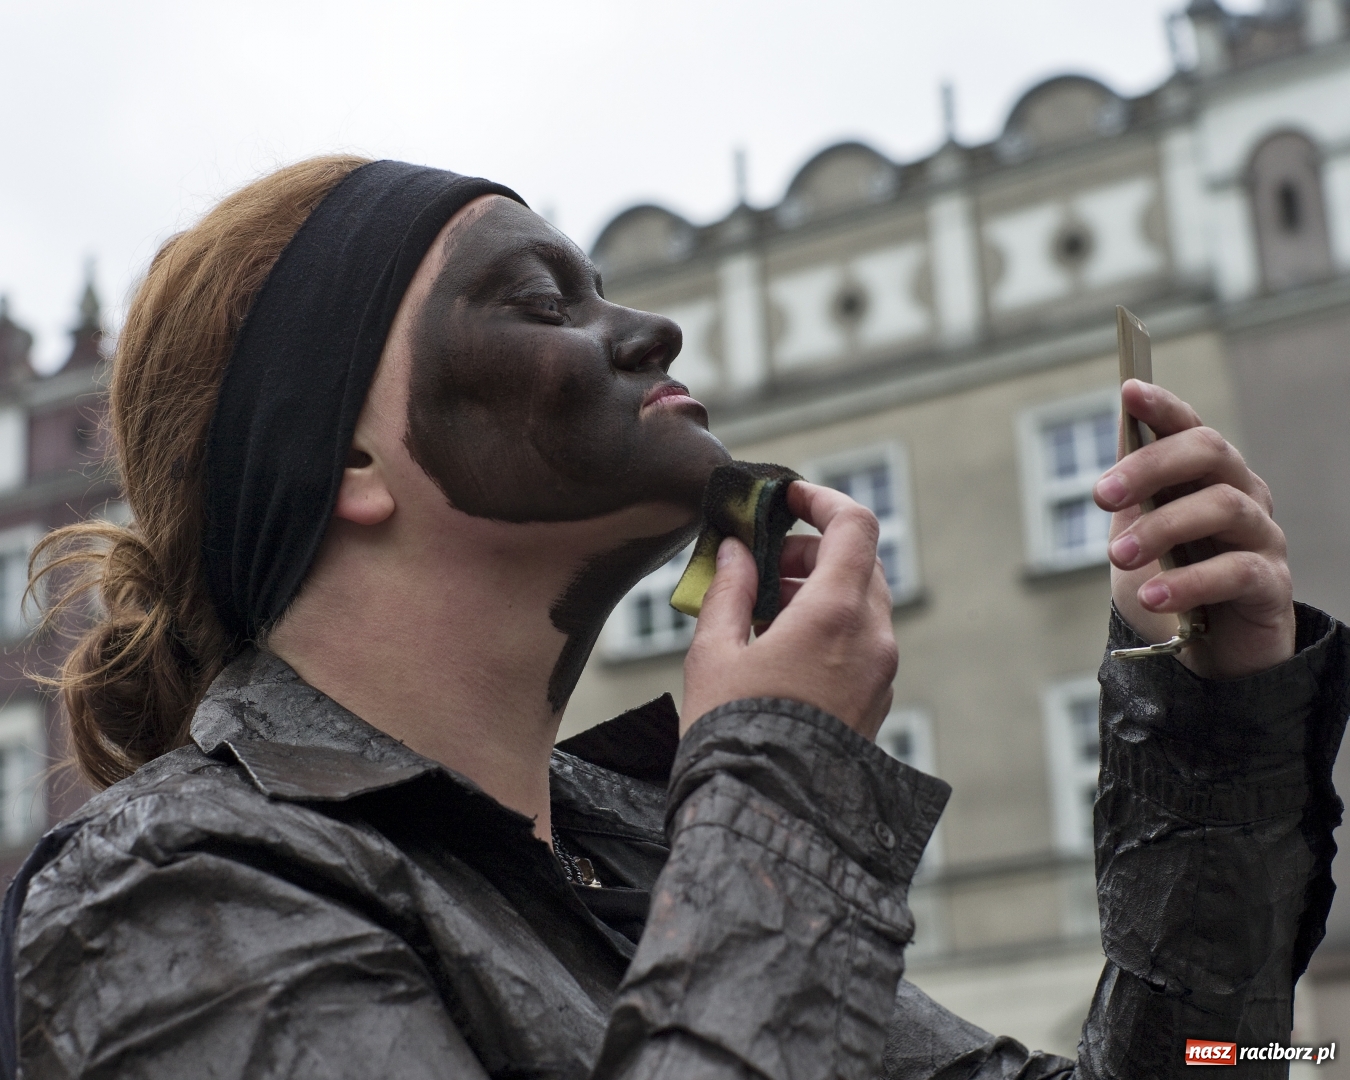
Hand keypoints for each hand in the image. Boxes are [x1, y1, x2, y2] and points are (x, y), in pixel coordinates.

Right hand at [681, 482, 896, 738]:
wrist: (769, 815)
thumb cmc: (735, 733)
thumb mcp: (715, 651)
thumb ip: (729, 589)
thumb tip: (735, 549)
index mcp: (837, 613)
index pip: (854, 525)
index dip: (822, 499)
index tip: (788, 497)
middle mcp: (873, 637)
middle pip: (859, 561)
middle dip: (811, 550)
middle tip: (761, 561)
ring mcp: (882, 671)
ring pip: (863, 601)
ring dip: (819, 587)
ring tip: (764, 608)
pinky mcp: (878, 699)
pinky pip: (863, 639)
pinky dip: (831, 622)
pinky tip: (784, 645)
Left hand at [1093, 380, 1293, 678]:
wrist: (1203, 654)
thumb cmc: (1169, 583)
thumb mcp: (1137, 531)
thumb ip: (1133, 484)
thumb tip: (1124, 416)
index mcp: (1205, 476)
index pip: (1189, 427)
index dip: (1163, 406)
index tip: (1129, 391)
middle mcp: (1241, 494)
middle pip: (1209, 452)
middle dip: (1149, 466)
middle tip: (1100, 495)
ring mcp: (1261, 536)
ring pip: (1222, 506)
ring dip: (1160, 528)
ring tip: (1116, 557)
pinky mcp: (1271, 584)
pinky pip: (1237, 571)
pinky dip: (1188, 581)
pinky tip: (1153, 595)